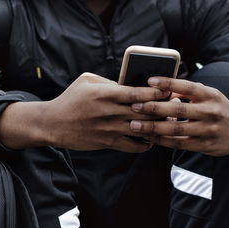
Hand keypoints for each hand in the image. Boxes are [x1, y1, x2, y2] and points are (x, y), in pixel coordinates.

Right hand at [0, 72, 169, 152]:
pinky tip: (150, 141)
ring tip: (168, 124)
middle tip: (174, 107)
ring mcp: (109, 128)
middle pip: (144, 112)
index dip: (156, 92)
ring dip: (157, 128)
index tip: (168, 90)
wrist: (53, 123)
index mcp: (106, 94)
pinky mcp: (107, 142)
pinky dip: (144, 145)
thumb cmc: (70, 99)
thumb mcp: (86, 81)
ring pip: (141, 130)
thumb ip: (108, 81)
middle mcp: (110, 112)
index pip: (138, 93)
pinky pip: (132, 146)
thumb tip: (128, 85)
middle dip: (162, 110)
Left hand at [128, 76, 228, 155]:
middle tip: (134, 106)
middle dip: (154, 108)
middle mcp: (210, 112)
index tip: (149, 81)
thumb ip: (189, 92)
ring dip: (153, 128)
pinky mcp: (205, 146)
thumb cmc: (219, 108)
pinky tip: (150, 137)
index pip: (187, 87)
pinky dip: (163, 141)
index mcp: (210, 95)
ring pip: (176, 129)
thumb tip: (162, 88)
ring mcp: (208, 130)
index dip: (168, 83)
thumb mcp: (210, 95)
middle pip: (178, 109)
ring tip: (135, 125)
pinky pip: (179, 144)